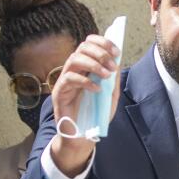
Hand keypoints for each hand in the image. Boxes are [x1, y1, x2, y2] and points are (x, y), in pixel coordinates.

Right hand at [48, 35, 121, 176]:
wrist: (83, 135)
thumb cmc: (95, 114)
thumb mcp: (110, 95)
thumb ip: (113, 79)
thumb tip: (119, 62)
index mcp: (85, 67)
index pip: (89, 44)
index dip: (102, 43)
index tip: (116, 52)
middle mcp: (74, 70)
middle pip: (82, 48)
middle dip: (100, 53)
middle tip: (112, 66)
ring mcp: (65, 80)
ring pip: (74, 59)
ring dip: (93, 64)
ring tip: (106, 76)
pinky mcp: (59, 92)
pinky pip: (70, 78)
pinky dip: (85, 81)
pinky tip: (96, 90)